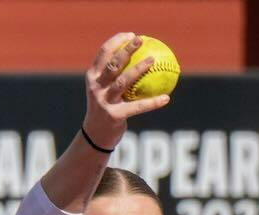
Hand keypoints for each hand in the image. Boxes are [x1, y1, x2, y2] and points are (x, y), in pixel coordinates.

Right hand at [83, 33, 170, 148]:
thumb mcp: (104, 88)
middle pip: (113, 64)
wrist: (96, 135)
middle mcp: (96, 87)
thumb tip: (138, 55)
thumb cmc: (105, 107)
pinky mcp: (114, 115)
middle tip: (140, 39)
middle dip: (126, 49)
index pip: (103, 53)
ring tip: (153, 59)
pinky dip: (152, 102)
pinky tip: (166, 98)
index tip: (131, 35)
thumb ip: (114, 74)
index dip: (116, 41)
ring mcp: (104, 101)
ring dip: (138, 68)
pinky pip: (137, 107)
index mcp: (92, 77)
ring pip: (123, 81)